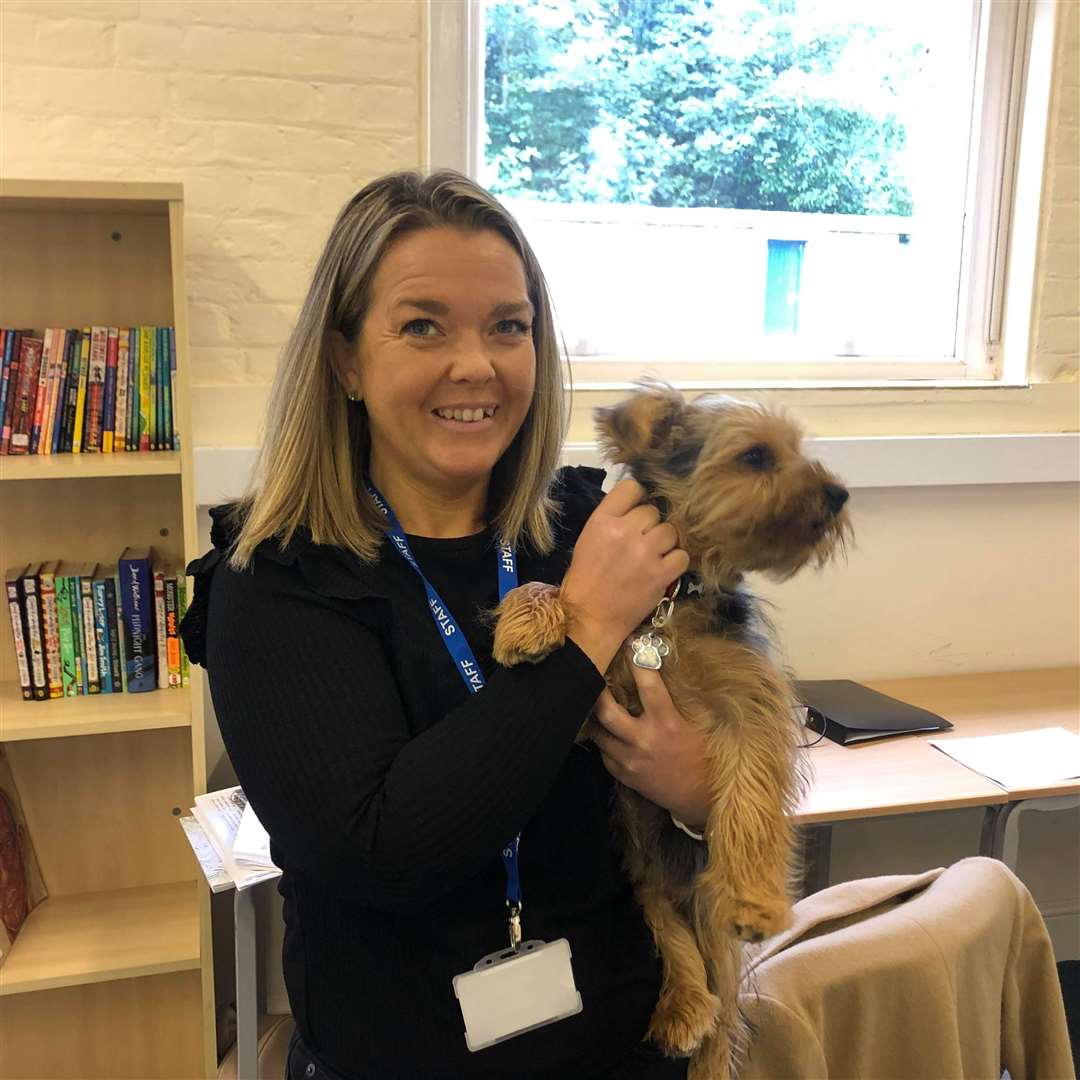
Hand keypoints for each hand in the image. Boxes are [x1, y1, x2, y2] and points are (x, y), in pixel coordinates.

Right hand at [562, 478, 688, 672]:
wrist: (589, 617)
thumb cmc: (586, 578)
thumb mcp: (589, 539)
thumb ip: (612, 519)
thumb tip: (638, 506)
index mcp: (602, 520)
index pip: (632, 488)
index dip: (638, 498)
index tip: (636, 511)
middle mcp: (625, 532)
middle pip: (653, 511)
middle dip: (649, 526)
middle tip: (641, 542)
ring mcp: (645, 553)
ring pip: (670, 531)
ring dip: (665, 543)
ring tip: (653, 556)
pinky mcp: (661, 574)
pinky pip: (682, 555)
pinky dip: (675, 562)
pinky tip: (663, 569)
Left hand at [591, 664, 710, 826]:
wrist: (703, 800)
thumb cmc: (706, 757)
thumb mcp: (698, 725)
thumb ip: (676, 703)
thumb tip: (662, 671)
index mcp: (667, 723)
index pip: (647, 683)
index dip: (638, 658)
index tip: (632, 643)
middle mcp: (644, 740)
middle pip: (605, 710)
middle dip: (597, 690)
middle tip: (594, 674)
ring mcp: (630, 760)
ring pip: (598, 733)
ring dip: (596, 717)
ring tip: (594, 702)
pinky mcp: (624, 776)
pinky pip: (604, 754)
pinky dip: (604, 742)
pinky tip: (608, 732)